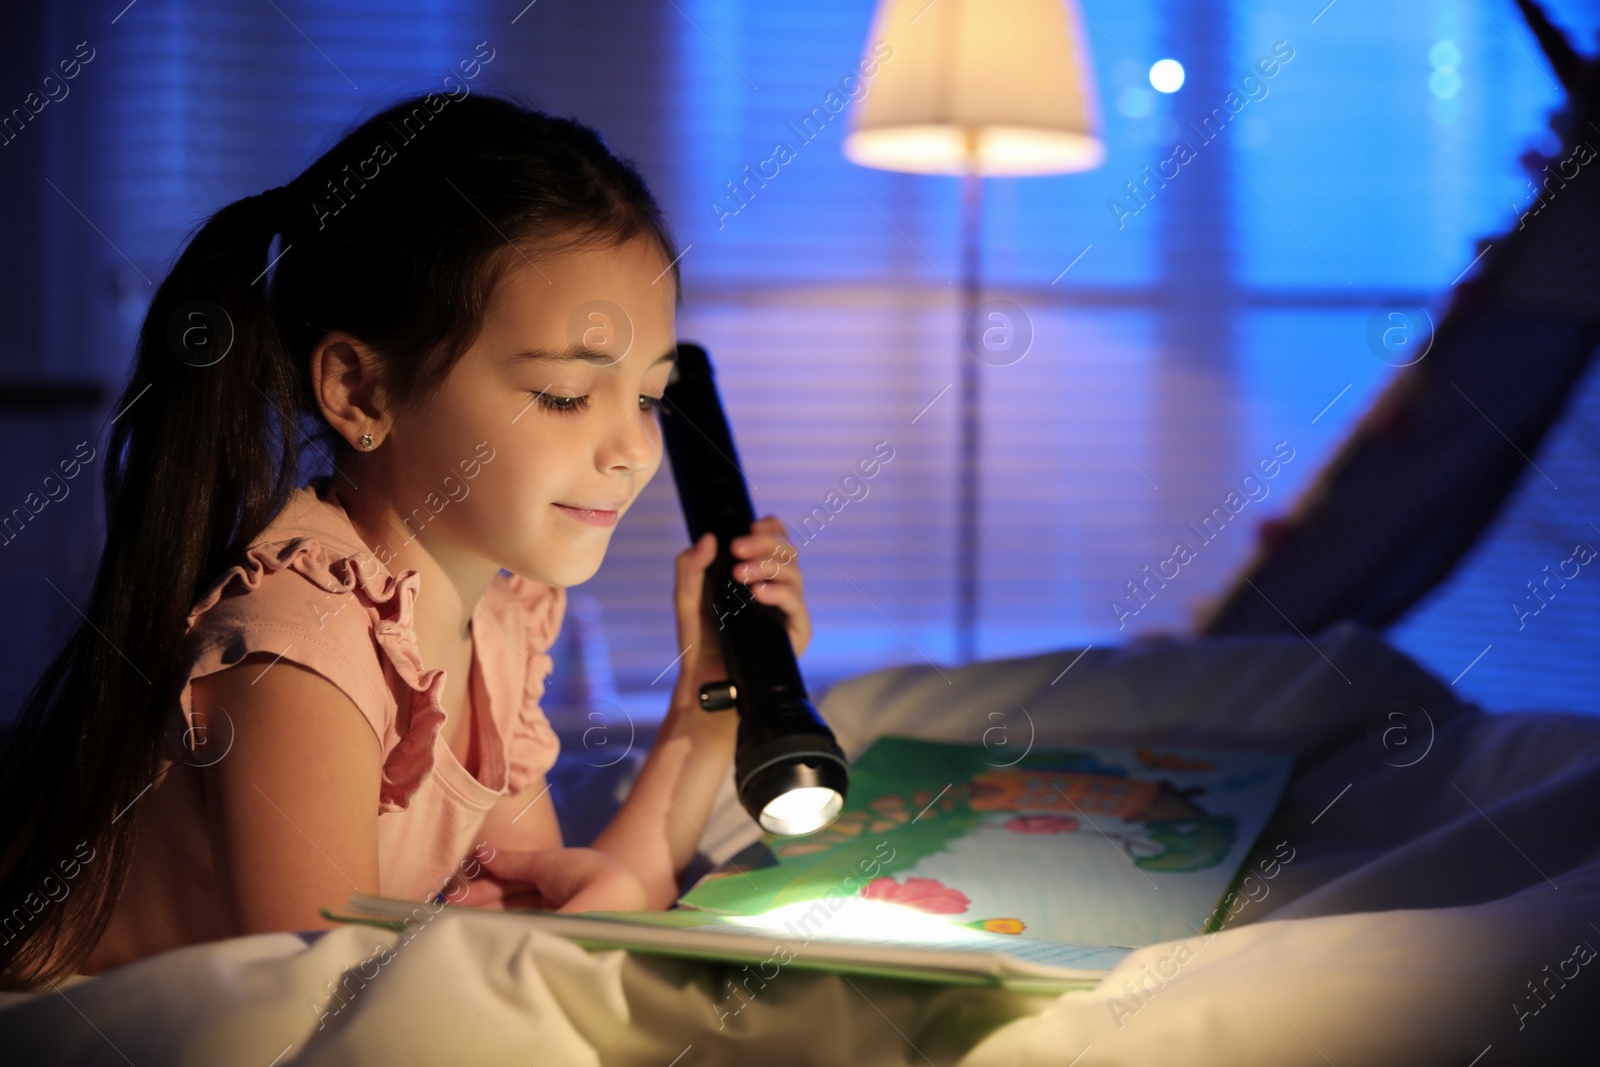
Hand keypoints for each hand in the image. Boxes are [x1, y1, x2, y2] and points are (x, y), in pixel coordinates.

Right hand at [447, 847, 646, 912]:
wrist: (614, 900)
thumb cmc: (586, 874)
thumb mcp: (547, 862)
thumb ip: (514, 861)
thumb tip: (482, 852)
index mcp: (562, 880)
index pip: (518, 882)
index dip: (489, 884)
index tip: (462, 888)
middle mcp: (559, 902)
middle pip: (513, 902)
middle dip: (482, 901)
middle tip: (450, 904)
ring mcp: (557, 924)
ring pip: (514, 918)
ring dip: (486, 915)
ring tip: (454, 916)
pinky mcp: (554, 943)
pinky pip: (521, 932)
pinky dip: (499, 929)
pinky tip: (475, 927)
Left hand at [674, 515, 809, 692]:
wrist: (705, 680)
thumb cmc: (700, 639)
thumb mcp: (687, 597)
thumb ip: (691, 566)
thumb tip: (709, 538)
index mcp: (759, 575)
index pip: (777, 543)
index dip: (770, 529)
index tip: (750, 524)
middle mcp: (778, 590)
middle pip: (789, 552)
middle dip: (765, 543)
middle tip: (737, 549)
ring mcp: (788, 611)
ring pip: (795, 575)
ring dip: (768, 566)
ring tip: (740, 575)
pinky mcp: (795, 634)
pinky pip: (797, 606)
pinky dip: (780, 594)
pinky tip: (759, 593)